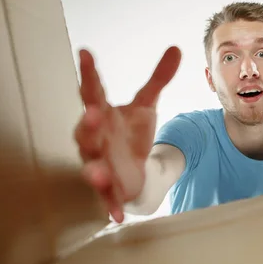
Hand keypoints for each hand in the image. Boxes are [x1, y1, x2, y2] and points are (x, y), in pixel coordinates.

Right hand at [74, 46, 181, 222]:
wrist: (134, 167)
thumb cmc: (131, 132)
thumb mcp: (146, 104)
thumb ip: (158, 78)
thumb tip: (176, 48)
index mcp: (102, 113)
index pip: (93, 90)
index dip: (89, 73)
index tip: (86, 52)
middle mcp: (95, 138)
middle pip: (86, 131)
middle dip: (88, 125)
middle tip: (94, 114)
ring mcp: (100, 163)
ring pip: (91, 166)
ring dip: (92, 170)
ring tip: (96, 171)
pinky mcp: (110, 188)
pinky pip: (107, 198)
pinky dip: (111, 206)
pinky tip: (118, 216)